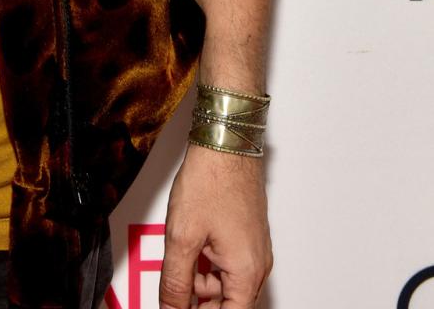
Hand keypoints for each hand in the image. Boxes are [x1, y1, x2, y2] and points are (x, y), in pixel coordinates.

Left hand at [159, 143, 271, 307]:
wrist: (225, 141)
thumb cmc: (211, 179)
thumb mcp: (182, 236)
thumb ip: (176, 281)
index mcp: (246, 272)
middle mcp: (257, 264)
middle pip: (229, 303)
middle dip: (201, 301)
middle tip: (177, 291)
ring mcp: (254, 249)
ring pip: (227, 283)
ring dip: (202, 282)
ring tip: (179, 261)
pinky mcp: (247, 234)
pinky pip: (229, 263)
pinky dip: (209, 263)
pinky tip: (191, 248)